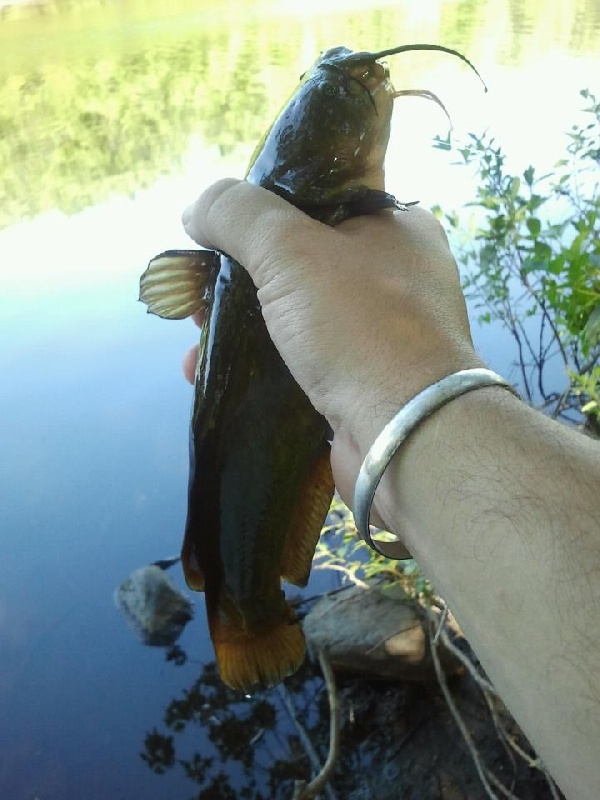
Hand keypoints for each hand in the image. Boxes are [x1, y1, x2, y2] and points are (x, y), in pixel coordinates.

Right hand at [181, 179, 481, 520]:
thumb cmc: (357, 326)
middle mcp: (397, 276)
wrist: (405, 434)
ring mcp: (383, 332)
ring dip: (238, 327)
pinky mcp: (364, 379)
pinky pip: (301, 358)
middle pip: (299, 261)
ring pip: (295, 314)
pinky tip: (211, 373)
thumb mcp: (291, 249)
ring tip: (193, 343)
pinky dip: (258, 362)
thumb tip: (198, 207)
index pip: (318, 203)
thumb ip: (239, 214)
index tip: (215, 237)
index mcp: (397, 227)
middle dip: (237, 280)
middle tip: (194, 299)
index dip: (261, 215)